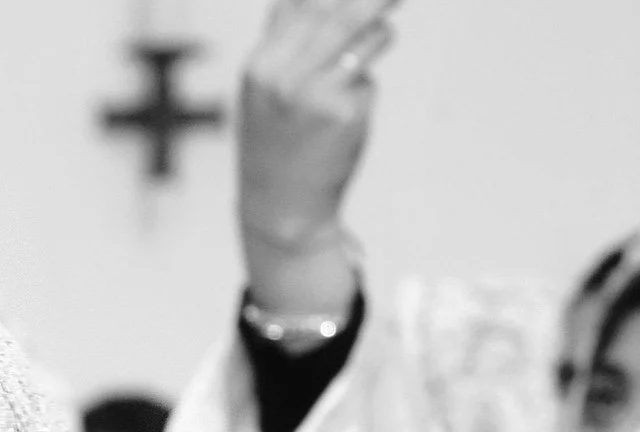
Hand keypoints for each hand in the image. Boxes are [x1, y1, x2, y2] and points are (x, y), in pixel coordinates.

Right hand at [237, 0, 400, 315]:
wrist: (281, 203)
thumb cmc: (275, 140)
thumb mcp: (264, 86)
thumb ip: (286, 39)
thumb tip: (326, 0)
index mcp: (261, 64)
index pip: (301, 2)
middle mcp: (284, 75)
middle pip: (339, 9)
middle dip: (373, 0)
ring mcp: (315, 94)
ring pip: (366, 36)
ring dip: (378, 35)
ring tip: (371, 48)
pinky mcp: (345, 113)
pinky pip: (368, 80)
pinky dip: (364, 88)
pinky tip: (344, 115)